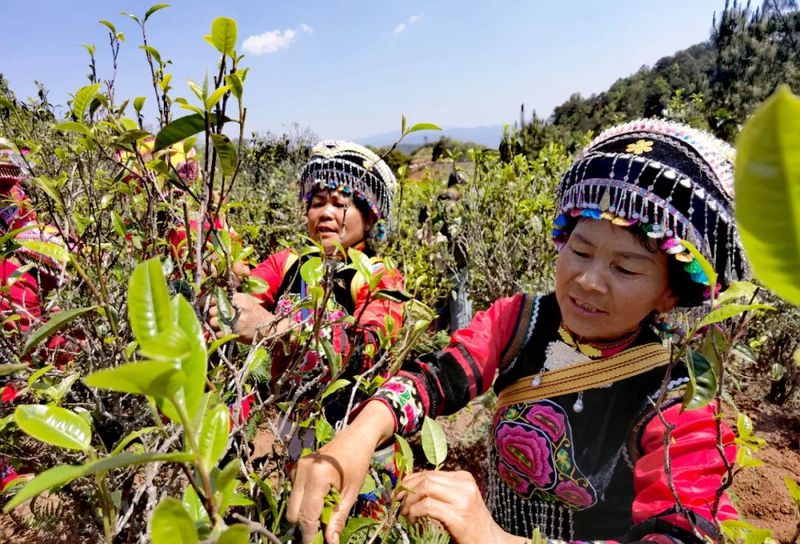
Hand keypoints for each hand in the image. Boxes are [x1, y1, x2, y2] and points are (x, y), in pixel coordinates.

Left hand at [208, 292, 286, 342]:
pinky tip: (225, 332)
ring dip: (214, 324)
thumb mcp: (246, 302)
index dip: (209, 302)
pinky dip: (219, 333)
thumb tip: (210, 302)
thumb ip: (231, 300)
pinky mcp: (236, 333)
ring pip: (213, 322)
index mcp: (240, 298)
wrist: (271, 329)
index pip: (217, 298)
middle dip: (212, 314)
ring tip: (221, 325)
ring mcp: (236, 322)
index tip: (206, 305)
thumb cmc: (256, 315)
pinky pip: (218, 333)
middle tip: (217, 317)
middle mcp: (237, 308)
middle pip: (213, 310)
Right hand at [287, 401, 395, 543]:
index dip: (310, 535)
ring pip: (291, 505)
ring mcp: (297, 468)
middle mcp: (302, 472)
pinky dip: (303, 502)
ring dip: (304, 514)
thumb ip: (338, 518)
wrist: (355, 437)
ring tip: (324, 512)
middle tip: (321, 531)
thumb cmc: (357, 463)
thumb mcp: (351, 493)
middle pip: (293, 513)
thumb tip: (330, 542)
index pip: (307, 516)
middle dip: (305, 526)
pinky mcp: (296, 467)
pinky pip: (294, 493)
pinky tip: (320, 498)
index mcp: (317, 477)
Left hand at [399, 471, 524, 543]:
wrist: (490, 541)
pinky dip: (414, 511)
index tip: (400, 491)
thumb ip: (441, 490)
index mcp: (464, 478)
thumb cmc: (471, 522)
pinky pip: (427, 506)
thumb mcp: (458, 500)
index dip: (411, 481)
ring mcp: (462, 499)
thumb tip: (411, 484)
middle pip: (426, 478)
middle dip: (408, 489)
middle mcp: (464, 485)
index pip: (430, 472)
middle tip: (398, 502)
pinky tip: (413, 519)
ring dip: (410, 500)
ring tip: (405, 512)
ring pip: (425, 488)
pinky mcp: (457, 515)